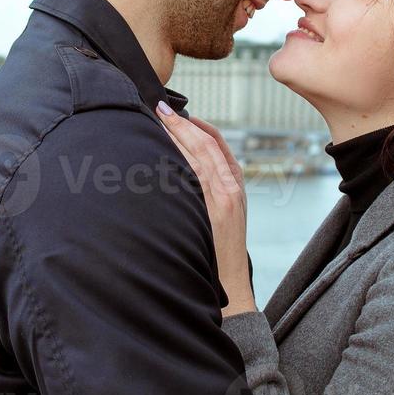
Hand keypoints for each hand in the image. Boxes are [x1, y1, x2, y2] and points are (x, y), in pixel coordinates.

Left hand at [156, 101, 256, 316]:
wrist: (229, 286)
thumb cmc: (219, 253)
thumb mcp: (224, 218)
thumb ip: (212, 193)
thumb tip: (183, 173)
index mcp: (235, 188)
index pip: (219, 146)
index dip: (200, 127)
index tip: (183, 114)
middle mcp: (231, 189)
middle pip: (207, 145)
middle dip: (183, 124)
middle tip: (161, 108)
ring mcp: (222, 199)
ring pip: (199, 156)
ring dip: (177, 135)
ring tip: (158, 120)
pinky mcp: (211, 211)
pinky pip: (194, 177)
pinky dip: (179, 159)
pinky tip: (161, 149)